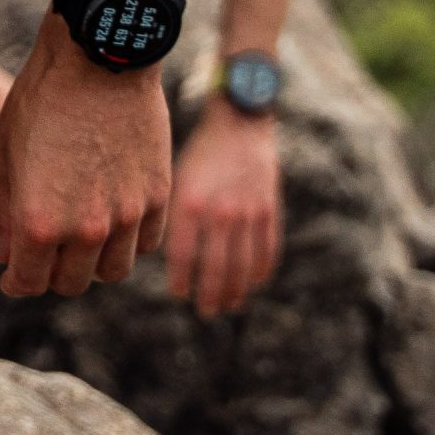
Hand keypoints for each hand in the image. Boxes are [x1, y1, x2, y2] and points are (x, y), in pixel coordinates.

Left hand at [0, 11, 171, 297]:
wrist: (98, 60)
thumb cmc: (40, 99)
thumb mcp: (1, 152)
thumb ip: (2, 211)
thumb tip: (6, 254)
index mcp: (39, 221)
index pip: (28, 283)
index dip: (15, 283)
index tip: (13, 276)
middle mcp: (86, 229)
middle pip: (70, 283)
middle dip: (51, 273)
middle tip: (44, 252)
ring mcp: (126, 217)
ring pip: (111, 271)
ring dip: (92, 262)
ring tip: (80, 238)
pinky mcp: (157, 199)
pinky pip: (145, 244)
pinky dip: (128, 241)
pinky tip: (113, 219)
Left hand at [164, 94, 280, 317]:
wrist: (238, 123)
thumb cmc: (199, 152)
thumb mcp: (176, 177)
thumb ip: (176, 214)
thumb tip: (165, 254)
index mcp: (191, 202)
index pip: (184, 255)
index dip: (182, 279)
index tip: (178, 294)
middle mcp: (220, 211)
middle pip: (217, 268)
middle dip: (211, 294)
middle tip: (206, 311)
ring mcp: (248, 213)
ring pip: (245, 266)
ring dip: (237, 290)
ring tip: (229, 304)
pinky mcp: (269, 211)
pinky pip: (267, 251)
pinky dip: (261, 272)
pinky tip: (253, 282)